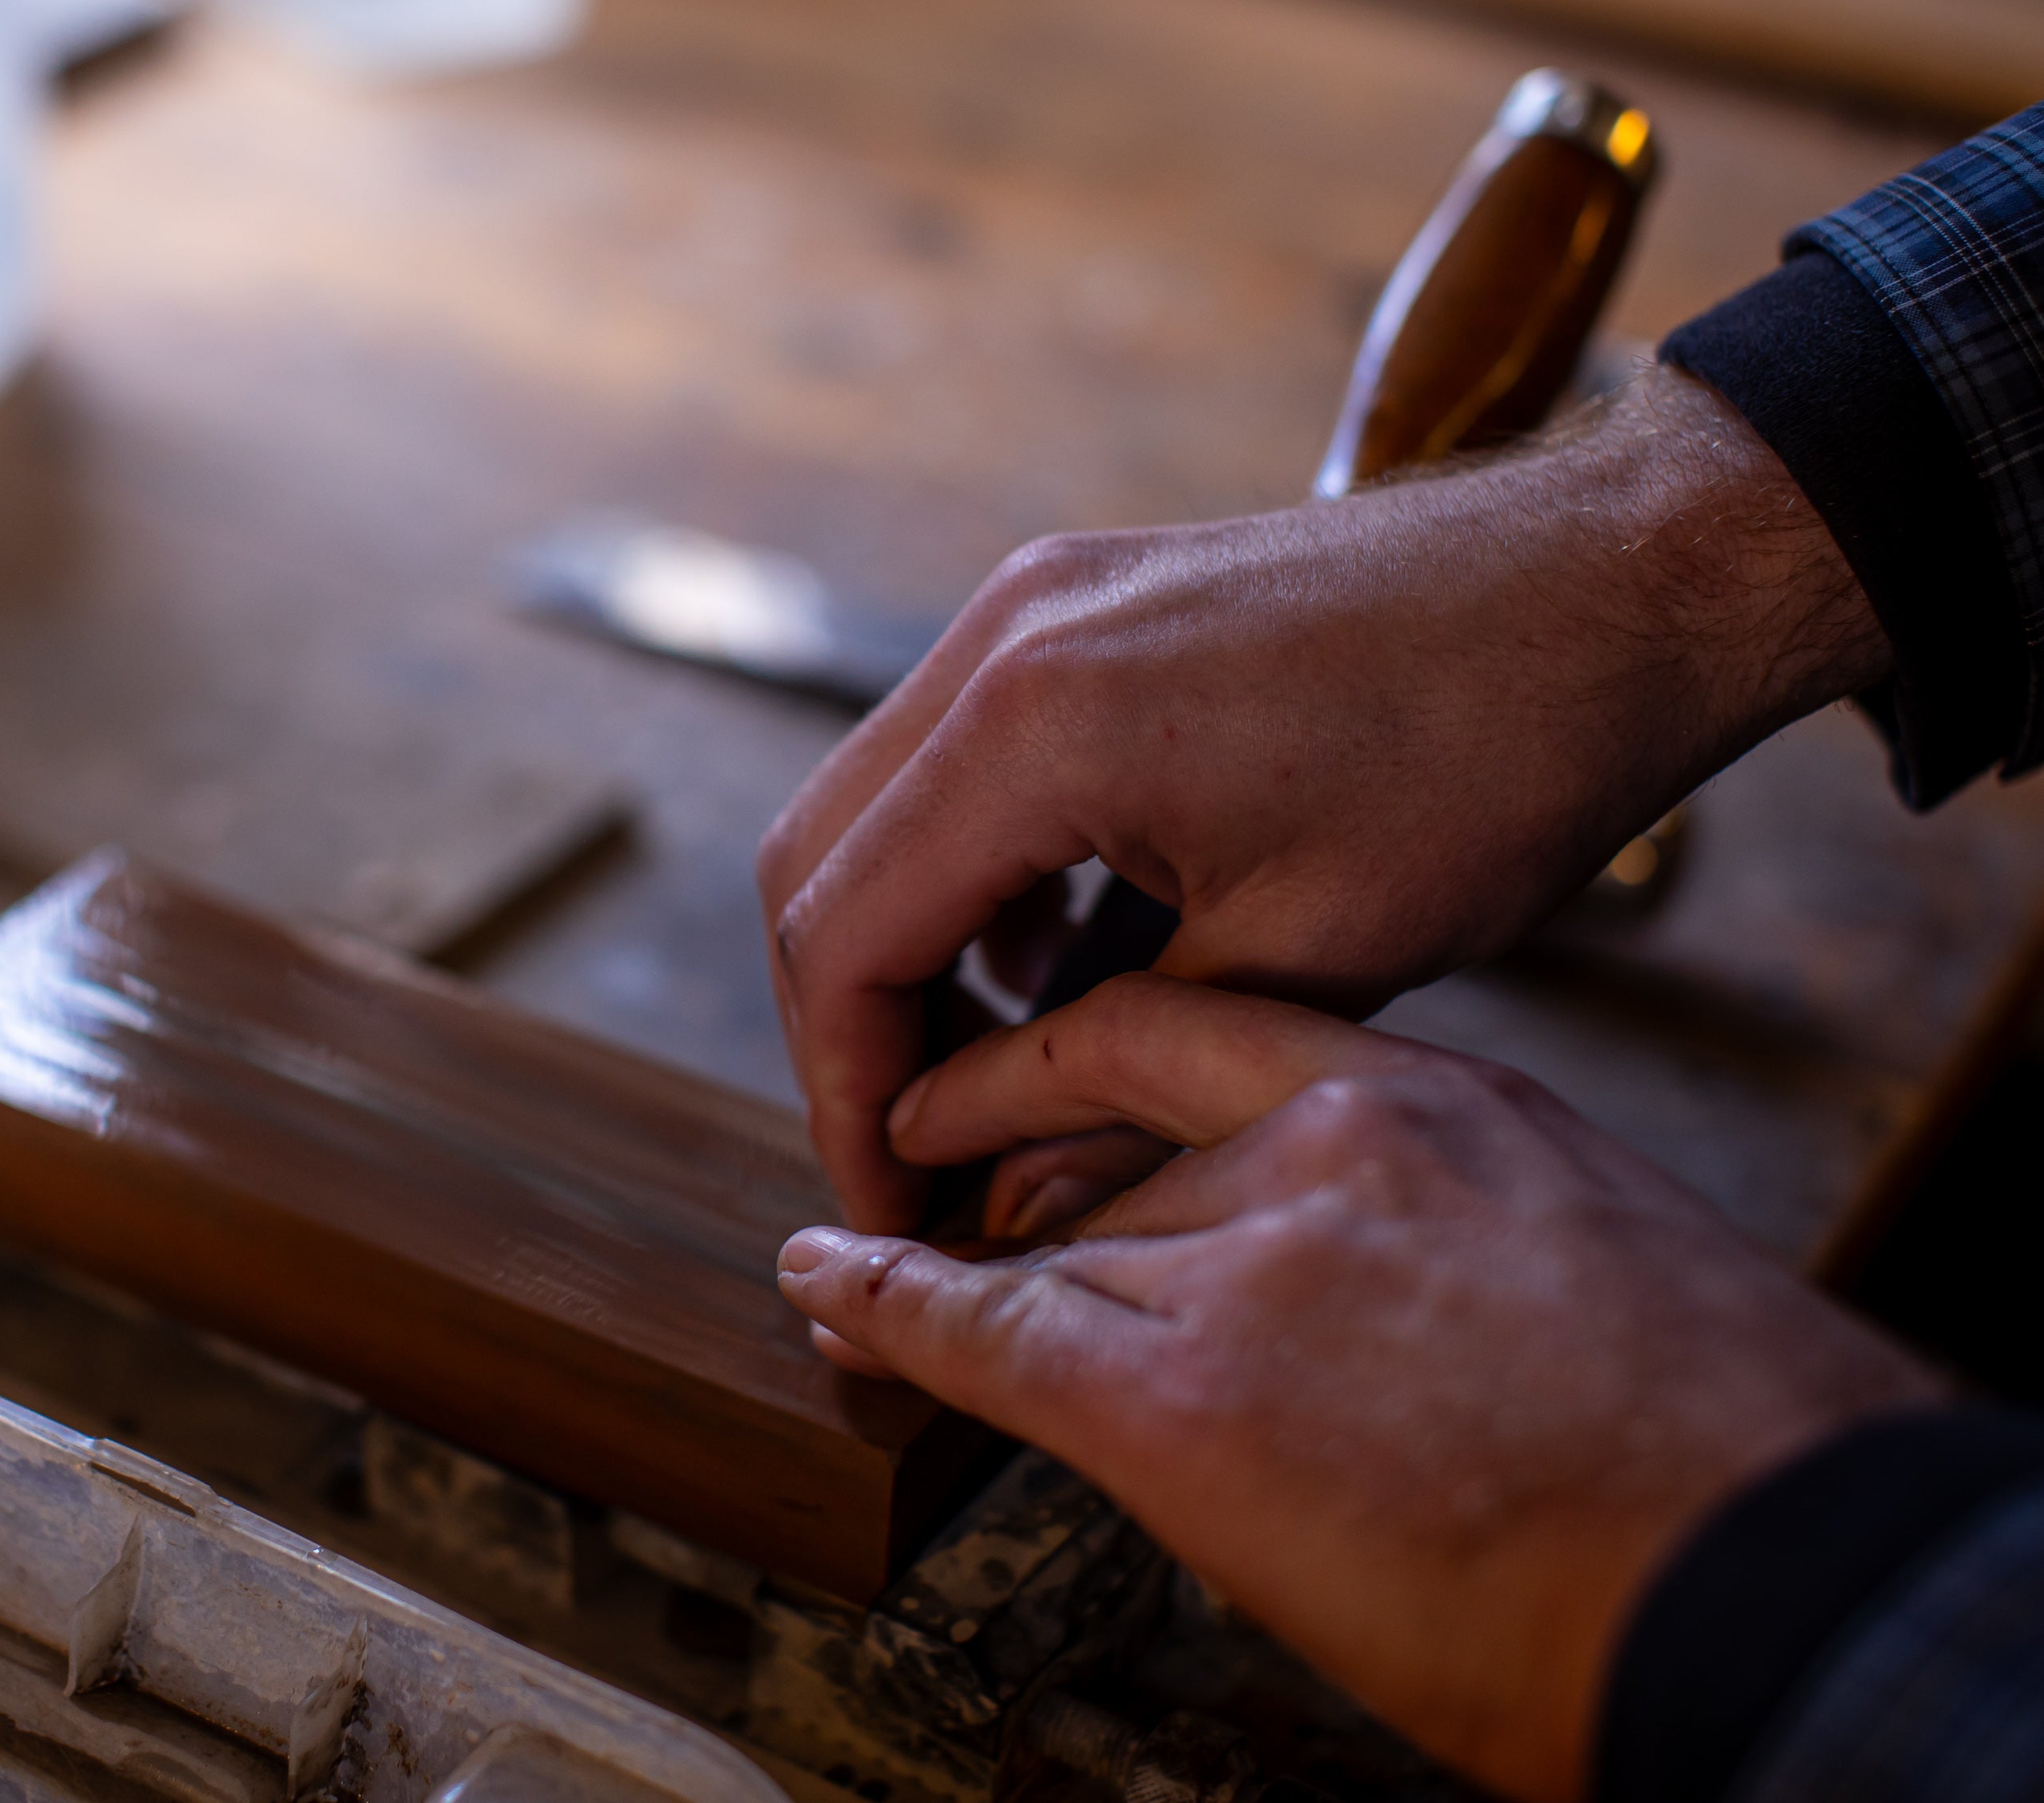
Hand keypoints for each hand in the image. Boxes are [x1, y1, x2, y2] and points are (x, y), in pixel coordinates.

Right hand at [758, 367, 1891, 1232]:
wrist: (1618, 581)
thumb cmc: (1495, 758)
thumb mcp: (1307, 962)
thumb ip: (1119, 1077)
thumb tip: (1006, 1200)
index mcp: (1036, 724)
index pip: (841, 938)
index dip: (846, 1098)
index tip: (891, 1213)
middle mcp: (998, 639)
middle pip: (815, 866)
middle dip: (849, 1033)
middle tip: (913, 1166)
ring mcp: (1031, 606)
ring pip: (875, 811)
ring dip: (904, 953)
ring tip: (982, 1088)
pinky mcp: (1078, 609)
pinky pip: (959, 761)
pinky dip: (969, 877)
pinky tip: (1054, 975)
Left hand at [776, 975, 1942, 1802]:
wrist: (1777, 1573)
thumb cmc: (1723, 1448)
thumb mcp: (1589, 1258)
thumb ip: (1445, 1228)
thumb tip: (1357, 1278)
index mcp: (1434, 1099)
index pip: (1198, 1033)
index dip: (1087, 1062)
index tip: (1034, 1090)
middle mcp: (1324, 1148)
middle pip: (1110, 1153)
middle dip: (1030, 1193)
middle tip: (959, 1210)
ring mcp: (1246, 1263)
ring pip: (1051, 1248)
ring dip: (962, 1264)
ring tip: (868, 1264)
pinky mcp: (1177, 1397)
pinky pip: (982, 1329)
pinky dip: (888, 1308)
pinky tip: (829, 1287)